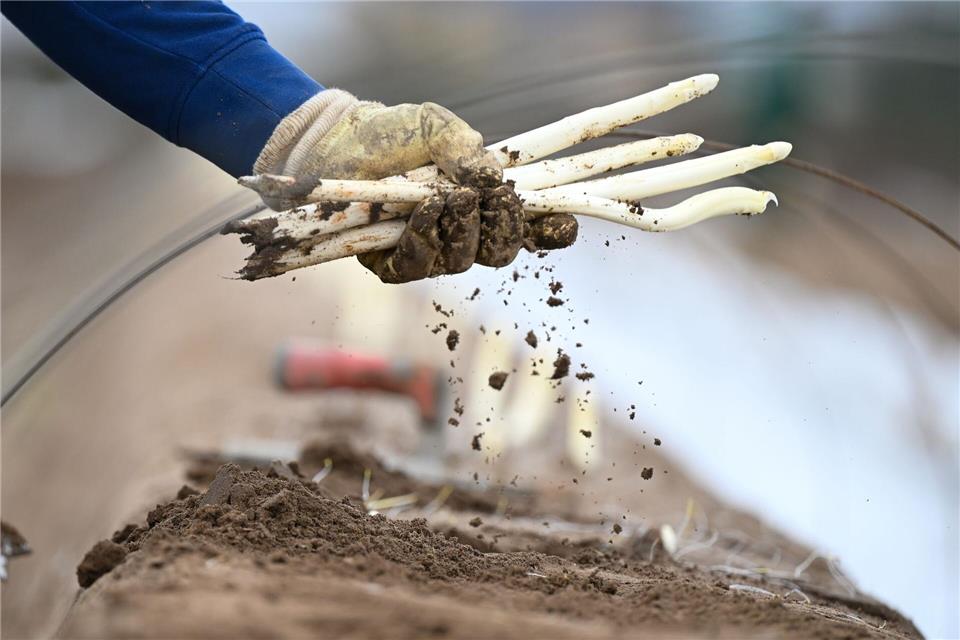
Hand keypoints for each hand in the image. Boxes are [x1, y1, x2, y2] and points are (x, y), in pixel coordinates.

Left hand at [254, 89, 575, 281]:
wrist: (337, 141)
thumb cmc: (392, 133)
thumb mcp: (437, 127)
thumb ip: (467, 149)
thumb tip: (493, 179)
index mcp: (482, 202)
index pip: (528, 227)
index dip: (551, 231)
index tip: (561, 223)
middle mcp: (460, 232)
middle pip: (501, 253)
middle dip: (502, 230)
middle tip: (491, 201)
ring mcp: (427, 250)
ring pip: (461, 262)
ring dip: (460, 230)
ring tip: (445, 197)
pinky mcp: (390, 263)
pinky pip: (416, 268)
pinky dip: (423, 241)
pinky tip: (421, 213)